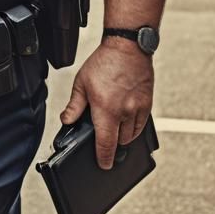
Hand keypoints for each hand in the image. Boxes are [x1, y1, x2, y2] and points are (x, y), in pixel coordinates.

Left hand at [60, 38, 153, 169]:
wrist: (127, 47)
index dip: (104, 158)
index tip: (104, 165)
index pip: (106, 143)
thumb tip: (67, 121)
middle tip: (105, 144)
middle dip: (112, 146)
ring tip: (113, 131)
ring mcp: (138, 108)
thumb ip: (74, 105)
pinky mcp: (148, 103)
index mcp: (105, 109)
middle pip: (120, 142)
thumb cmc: (104, 63)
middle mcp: (124, 112)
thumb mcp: (81, 83)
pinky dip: (134, 128)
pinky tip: (126, 124)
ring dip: (123, 137)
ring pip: (132, 135)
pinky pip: (142, 125)